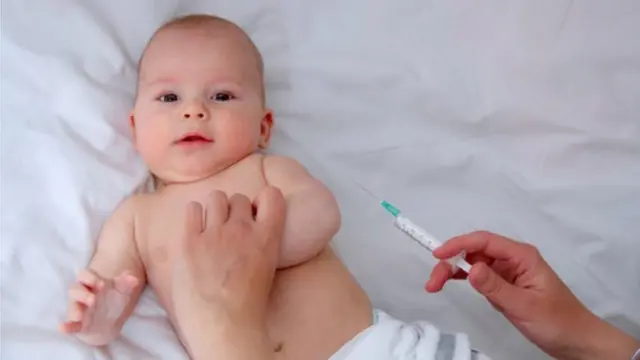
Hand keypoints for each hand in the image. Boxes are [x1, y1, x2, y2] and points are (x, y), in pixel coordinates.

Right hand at [60, 269, 138, 344]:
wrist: (110, 322)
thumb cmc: (113, 301)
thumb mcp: (121, 292)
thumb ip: (127, 284)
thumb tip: (133, 277)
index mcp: (91, 283)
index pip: (84, 275)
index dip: (90, 278)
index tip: (102, 284)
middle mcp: (82, 295)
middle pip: (75, 289)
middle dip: (82, 294)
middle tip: (93, 299)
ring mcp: (79, 309)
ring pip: (72, 306)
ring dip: (75, 310)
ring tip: (79, 315)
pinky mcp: (78, 325)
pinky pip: (70, 325)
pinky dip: (66, 326)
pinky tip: (62, 328)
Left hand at [171, 187, 285, 358]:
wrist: (224, 325)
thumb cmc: (247, 306)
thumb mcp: (267, 269)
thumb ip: (261, 245)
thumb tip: (253, 235)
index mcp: (267, 237)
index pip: (272, 196)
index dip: (264, 199)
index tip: (257, 210)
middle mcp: (242, 230)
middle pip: (239, 198)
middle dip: (234, 209)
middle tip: (229, 227)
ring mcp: (215, 234)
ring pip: (216, 197)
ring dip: (214, 209)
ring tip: (211, 227)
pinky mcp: (190, 241)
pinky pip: (192, 209)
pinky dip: (194, 215)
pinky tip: (195, 230)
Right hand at [426, 231, 638, 359]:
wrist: (576, 340)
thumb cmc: (557, 321)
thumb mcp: (523, 305)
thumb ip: (495, 286)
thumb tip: (469, 268)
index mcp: (521, 256)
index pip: (484, 241)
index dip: (458, 244)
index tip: (437, 254)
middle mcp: (513, 259)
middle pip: (474, 250)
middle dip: (450, 261)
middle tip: (433, 281)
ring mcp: (508, 271)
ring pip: (473, 262)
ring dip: (453, 270)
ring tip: (435, 285)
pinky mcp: (504, 284)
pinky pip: (479, 275)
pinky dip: (463, 278)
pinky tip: (451, 283)